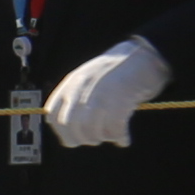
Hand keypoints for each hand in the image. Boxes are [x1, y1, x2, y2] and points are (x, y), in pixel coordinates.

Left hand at [39, 35, 168, 154]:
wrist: (141, 54)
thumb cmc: (115, 71)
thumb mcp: (86, 79)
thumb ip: (74, 98)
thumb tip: (67, 128)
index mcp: (71, 83)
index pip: (53, 114)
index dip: (62, 132)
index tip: (73, 140)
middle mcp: (82, 88)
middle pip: (71, 125)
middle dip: (82, 139)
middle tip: (95, 140)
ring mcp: (100, 93)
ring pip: (91, 128)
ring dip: (101, 138)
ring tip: (111, 137)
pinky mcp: (121, 98)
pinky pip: (114, 127)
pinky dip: (119, 137)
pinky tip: (124, 139)